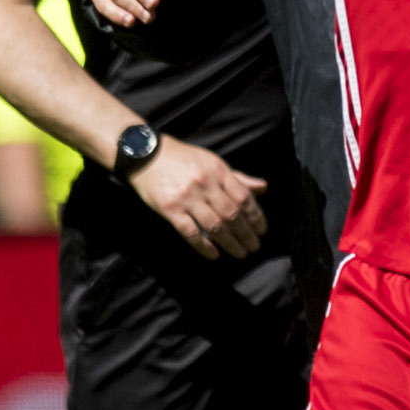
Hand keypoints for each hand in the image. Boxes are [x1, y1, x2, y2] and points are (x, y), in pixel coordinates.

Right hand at [125, 135, 267, 258]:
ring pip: (215, 226)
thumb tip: (263, 187)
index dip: (256, 216)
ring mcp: (187, 198)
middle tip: (254, 247)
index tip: (262, 230)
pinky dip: (204, 246)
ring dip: (231, 243)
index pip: (244, 197)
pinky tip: (214, 255)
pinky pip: (190, 232)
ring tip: (240, 254)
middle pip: (232, 215)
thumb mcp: (212, 162)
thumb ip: (237, 178)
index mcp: (218, 171)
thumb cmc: (182, 159)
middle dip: (246, 234)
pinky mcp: (170, 209)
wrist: (146, 154)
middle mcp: (205, 184)